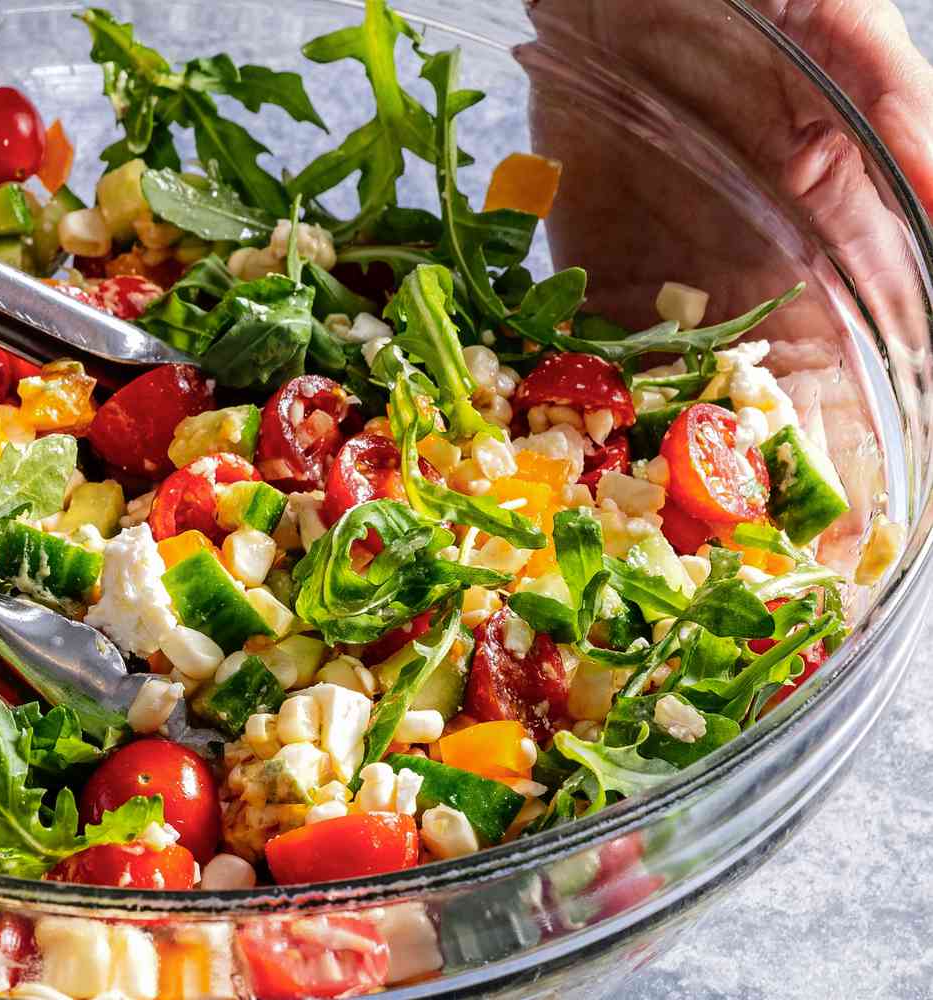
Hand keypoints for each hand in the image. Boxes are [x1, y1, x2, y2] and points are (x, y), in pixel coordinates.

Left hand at [522, 0, 930, 561]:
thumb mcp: (845, 35)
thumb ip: (903, 123)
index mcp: (841, 247)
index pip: (853, 385)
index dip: (844, 474)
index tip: (829, 555)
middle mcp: (756, 282)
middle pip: (753, 419)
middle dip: (738, 509)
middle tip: (715, 599)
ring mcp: (665, 279)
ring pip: (664, 403)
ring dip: (648, 481)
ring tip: (627, 567)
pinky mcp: (583, 265)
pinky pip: (576, 353)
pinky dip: (567, 411)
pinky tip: (554, 476)